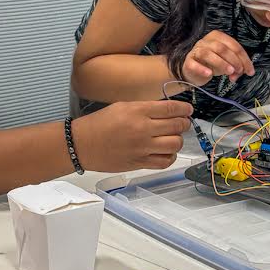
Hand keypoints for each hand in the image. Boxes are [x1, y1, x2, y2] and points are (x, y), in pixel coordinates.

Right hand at [72, 99, 192, 171]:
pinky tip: (166, 151)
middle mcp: (143, 129)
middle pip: (177, 126)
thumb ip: (146, 108)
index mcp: (138, 111)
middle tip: (182, 123)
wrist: (81, 145)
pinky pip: (165, 162)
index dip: (184, 109)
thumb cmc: (99, 123)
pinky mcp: (140, 163)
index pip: (171, 108)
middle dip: (184, 123)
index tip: (188, 110)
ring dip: (178, 140)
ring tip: (173, 137)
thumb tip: (167, 111)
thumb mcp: (122, 106)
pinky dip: (170, 156)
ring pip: (175, 144)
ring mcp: (142, 148)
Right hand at [180, 31, 254, 85]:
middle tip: (239, 71)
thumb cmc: (211, 64)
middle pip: (222, 48)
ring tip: (229, 72)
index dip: (244, 58)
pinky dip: (202, 68)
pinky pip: (194, 64)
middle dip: (234, 60)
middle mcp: (206, 41)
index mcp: (218, 37)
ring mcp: (196, 50)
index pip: (234, 45)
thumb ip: (236, 66)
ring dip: (221, 63)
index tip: (250, 71)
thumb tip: (241, 72)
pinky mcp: (188, 61)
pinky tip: (209, 74)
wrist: (193, 71)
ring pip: (208, 53)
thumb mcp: (227, 63)